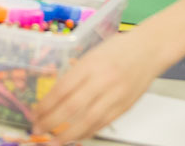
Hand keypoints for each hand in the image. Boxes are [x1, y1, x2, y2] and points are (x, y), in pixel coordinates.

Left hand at [32, 32, 164, 141]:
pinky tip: (75, 136)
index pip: (63, 89)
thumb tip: (56, 95)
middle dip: (51, 122)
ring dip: (67, 134)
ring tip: (52, 142)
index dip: (46, 105)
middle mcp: (103, 80)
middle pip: (72, 107)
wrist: (150, 50)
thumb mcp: (93, 53)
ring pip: (87, 121)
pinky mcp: (125, 106)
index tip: (35, 113)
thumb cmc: (119, 48)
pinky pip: (102, 124)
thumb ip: (77, 73)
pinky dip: (86, 132)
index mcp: (91, 64)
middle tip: (37, 129)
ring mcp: (115, 95)